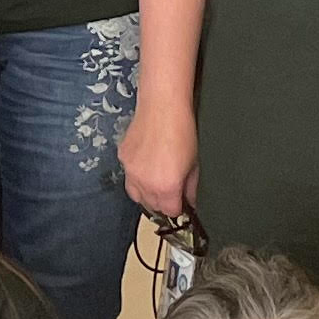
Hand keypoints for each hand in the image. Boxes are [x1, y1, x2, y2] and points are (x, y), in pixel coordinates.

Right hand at [119, 95, 196, 217]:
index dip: (179, 208)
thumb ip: (192, 187)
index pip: (170, 211)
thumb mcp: (195, 163)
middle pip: (152, 206)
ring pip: (136, 194)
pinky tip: (147, 163)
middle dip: (163, 202)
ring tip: (157, 181)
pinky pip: (129, 175)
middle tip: (172, 190)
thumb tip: (191, 200)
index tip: (182, 202)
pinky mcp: (123, 157)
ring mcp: (130, 171)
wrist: (163, 106)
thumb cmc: (183, 131)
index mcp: (165, 187)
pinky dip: (137, 175)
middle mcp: (144, 183)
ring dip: (147, 193)